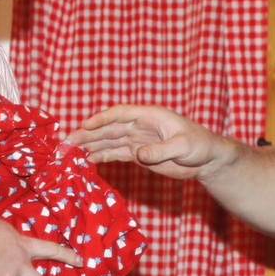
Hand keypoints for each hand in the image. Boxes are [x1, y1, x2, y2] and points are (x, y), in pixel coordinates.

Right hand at [70, 105, 226, 179]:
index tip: (85, 126)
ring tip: (70, 154)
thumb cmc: (200, 146)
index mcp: (149, 116)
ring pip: (108, 141)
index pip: (120, 114)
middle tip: (67, 143)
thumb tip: (139, 155)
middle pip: (108, 128)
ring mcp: (137, 140)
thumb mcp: (183, 147)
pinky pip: (115, 153)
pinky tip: (87, 161)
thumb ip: (161, 150)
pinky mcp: (138, 154)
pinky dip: (101, 157)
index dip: (101, 119)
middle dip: (87, 135)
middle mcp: (139, 126)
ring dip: (90, 146)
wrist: (207, 159)